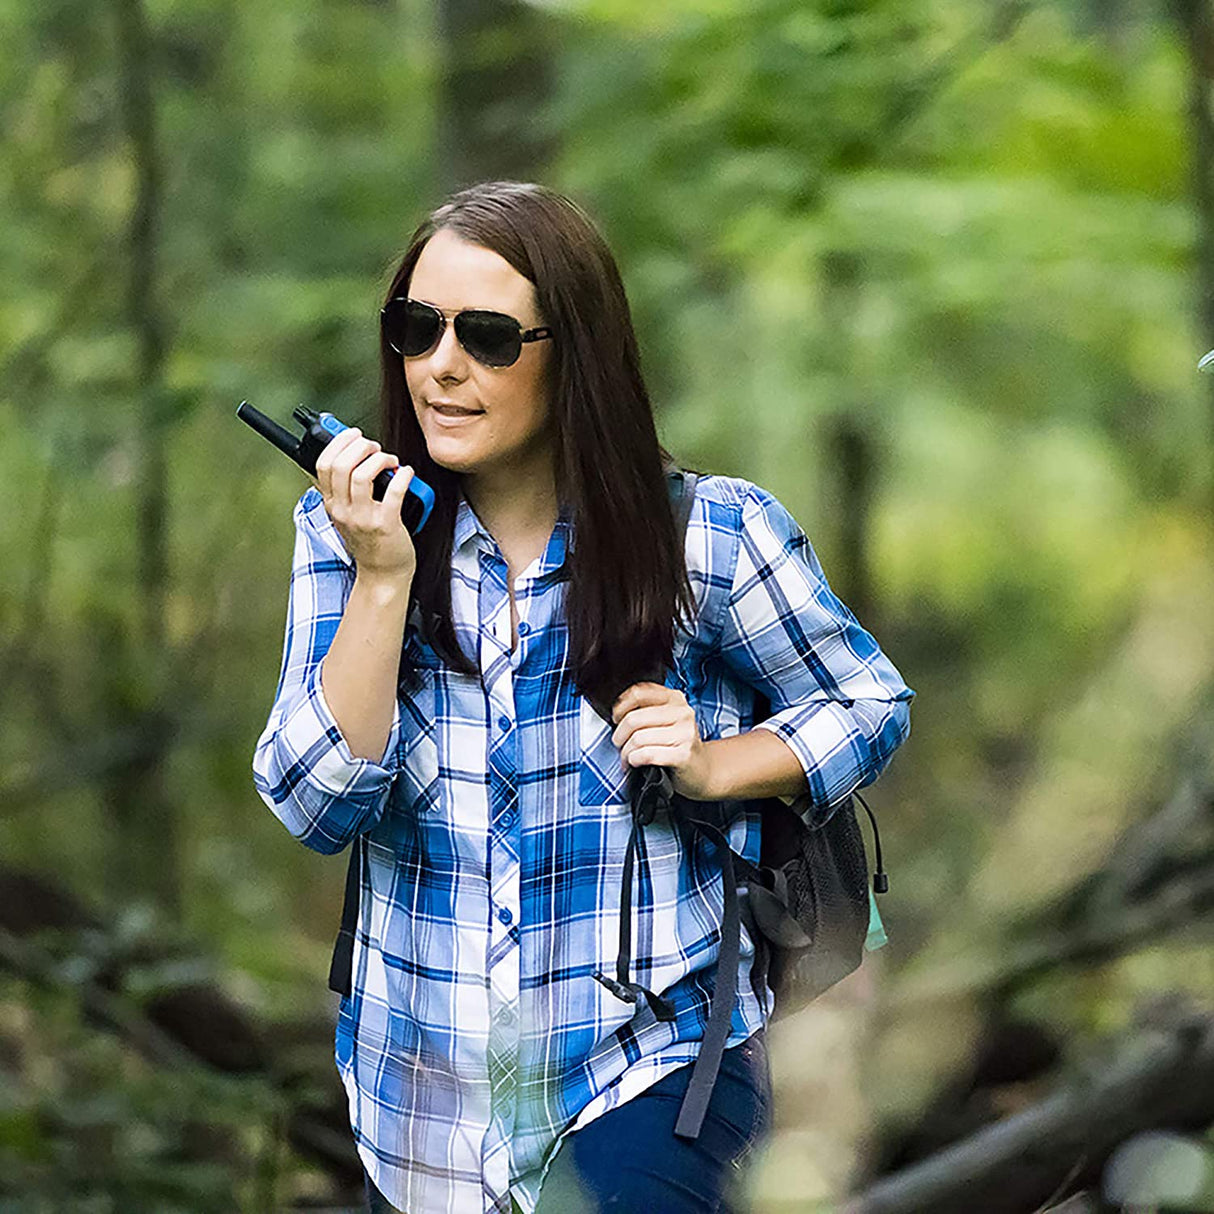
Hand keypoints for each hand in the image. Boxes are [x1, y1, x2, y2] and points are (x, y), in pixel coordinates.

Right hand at [314, 426, 416, 580]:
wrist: (383, 574)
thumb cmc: (369, 541)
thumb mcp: (346, 515)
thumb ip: (344, 490)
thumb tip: (351, 454)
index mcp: (332, 505)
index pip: (323, 465)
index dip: (338, 443)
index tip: (353, 435)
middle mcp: (343, 511)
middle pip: (341, 465)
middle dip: (360, 446)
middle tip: (375, 447)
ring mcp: (363, 519)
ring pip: (362, 475)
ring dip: (380, 459)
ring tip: (390, 460)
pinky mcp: (386, 525)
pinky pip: (394, 491)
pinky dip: (403, 475)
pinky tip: (407, 473)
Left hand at [610, 682, 715, 800]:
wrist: (702, 770)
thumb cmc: (678, 745)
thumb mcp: (666, 720)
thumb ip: (647, 710)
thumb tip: (616, 712)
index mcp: (675, 698)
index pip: (639, 693)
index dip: (621, 707)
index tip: (616, 719)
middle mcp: (682, 713)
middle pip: (634, 718)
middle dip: (620, 735)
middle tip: (620, 744)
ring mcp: (685, 734)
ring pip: (638, 739)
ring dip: (626, 752)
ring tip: (628, 757)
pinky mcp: (683, 755)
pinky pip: (646, 754)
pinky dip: (635, 760)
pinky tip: (637, 762)